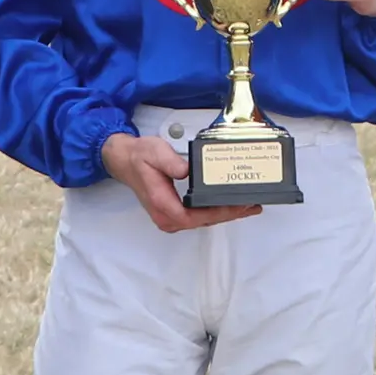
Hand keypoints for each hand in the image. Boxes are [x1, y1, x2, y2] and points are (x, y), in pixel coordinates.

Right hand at [101, 132, 261, 233]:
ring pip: (203, 221)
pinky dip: (217, 212)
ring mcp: (170, 217)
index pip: (194, 216)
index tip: (235, 206)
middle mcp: (166, 216)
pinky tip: (231, 207)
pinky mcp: (174, 213)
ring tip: (247, 207)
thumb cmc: (139, 157)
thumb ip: (171, 162)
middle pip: (202, 221)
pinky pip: (199, 217)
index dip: (217, 214)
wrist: (125, 160)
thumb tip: (187, 171)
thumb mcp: (155, 153)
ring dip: (225, 215)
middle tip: (250, 206)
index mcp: (162, 203)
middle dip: (228, 215)